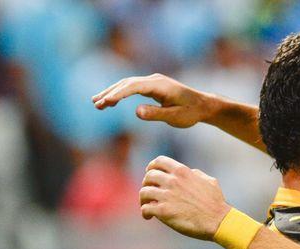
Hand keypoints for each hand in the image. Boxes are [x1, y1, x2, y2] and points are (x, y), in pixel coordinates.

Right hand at [92, 73, 216, 127]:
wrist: (203, 105)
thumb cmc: (191, 112)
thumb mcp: (175, 117)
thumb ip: (156, 114)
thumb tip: (136, 111)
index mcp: (160, 85)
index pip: (134, 86)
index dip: (119, 94)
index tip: (106, 102)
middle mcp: (155, 80)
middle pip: (127, 83)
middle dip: (111, 92)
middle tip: (96, 104)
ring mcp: (153, 82)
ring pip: (128, 84)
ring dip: (112, 92)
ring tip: (97, 103)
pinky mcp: (152, 86)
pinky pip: (133, 87)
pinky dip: (120, 93)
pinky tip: (111, 102)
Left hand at [139, 155, 231, 238]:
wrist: (217, 221)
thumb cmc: (216, 203)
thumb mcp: (209, 181)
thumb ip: (196, 174)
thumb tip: (190, 172)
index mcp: (182, 172)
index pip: (159, 161)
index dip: (151, 166)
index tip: (150, 172)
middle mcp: (172, 181)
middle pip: (148, 176)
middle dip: (147, 184)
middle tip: (149, 193)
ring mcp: (166, 196)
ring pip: (144, 192)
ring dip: (143, 199)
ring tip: (147, 205)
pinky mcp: (163, 211)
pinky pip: (145, 209)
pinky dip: (145, 212)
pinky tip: (148, 217)